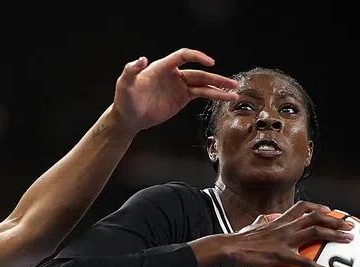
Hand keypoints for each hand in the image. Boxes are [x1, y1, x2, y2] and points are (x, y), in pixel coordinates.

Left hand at [112, 49, 239, 132]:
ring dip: (219, 88)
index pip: (183, 56)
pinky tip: (225, 98)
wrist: (129, 117)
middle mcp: (174, 74)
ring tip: (235, 92)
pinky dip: (214, 95)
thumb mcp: (125, 83)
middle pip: (199, 72)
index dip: (197, 57)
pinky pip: (201, 94)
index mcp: (162, 67)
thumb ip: (131, 70)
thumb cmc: (125, 99)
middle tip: (231, 82)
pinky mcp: (182, 98)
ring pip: (203, 84)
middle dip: (216, 78)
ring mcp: (180, 86)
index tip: (210, 63)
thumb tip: (141, 59)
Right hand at [223, 201, 354, 266]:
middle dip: (336, 220)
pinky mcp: (281, 255)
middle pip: (316, 217)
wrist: (228, 247)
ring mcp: (285, 240)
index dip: (318, 207)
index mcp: (279, 220)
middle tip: (350, 226)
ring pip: (316, 232)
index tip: (330, 210)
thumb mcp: (252, 226)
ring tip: (349, 240)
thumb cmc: (237, 240)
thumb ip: (261, 222)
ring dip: (335, 235)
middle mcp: (285, 227)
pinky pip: (306, 262)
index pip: (302, 207)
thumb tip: (262, 219)